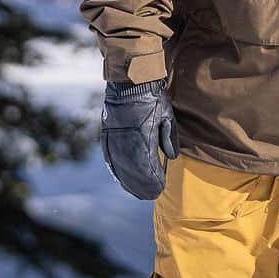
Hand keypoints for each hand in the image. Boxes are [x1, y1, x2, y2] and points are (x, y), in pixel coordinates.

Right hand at [101, 78, 179, 199]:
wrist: (129, 82)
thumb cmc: (152, 97)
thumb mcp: (167, 115)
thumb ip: (169, 137)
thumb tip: (171, 157)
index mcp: (142, 137)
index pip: (147, 166)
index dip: (153, 180)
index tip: (160, 188)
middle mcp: (126, 141)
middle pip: (133, 171)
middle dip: (142, 185)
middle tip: (151, 196)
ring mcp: (114, 139)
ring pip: (120, 167)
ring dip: (128, 181)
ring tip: (137, 192)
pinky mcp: (107, 135)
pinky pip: (110, 157)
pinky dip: (116, 170)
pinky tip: (120, 178)